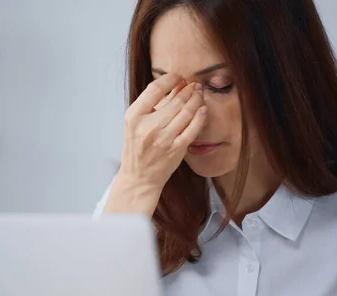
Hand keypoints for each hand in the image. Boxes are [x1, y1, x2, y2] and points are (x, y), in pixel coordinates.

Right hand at [105, 74, 206, 214]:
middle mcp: (148, 127)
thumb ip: (154, 104)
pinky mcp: (176, 149)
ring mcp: (163, 139)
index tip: (178, 77)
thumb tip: (175, 85)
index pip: (155, 89)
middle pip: (175, 100)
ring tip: (199, 93)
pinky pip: (192, 129)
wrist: (139, 177)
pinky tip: (202, 110)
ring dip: (196, 100)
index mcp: (134, 116)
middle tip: (194, 85)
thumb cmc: (137, 147)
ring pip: (186, 112)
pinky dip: (199, 117)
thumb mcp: (136, 123)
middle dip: (188, 89)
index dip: (170, 79)